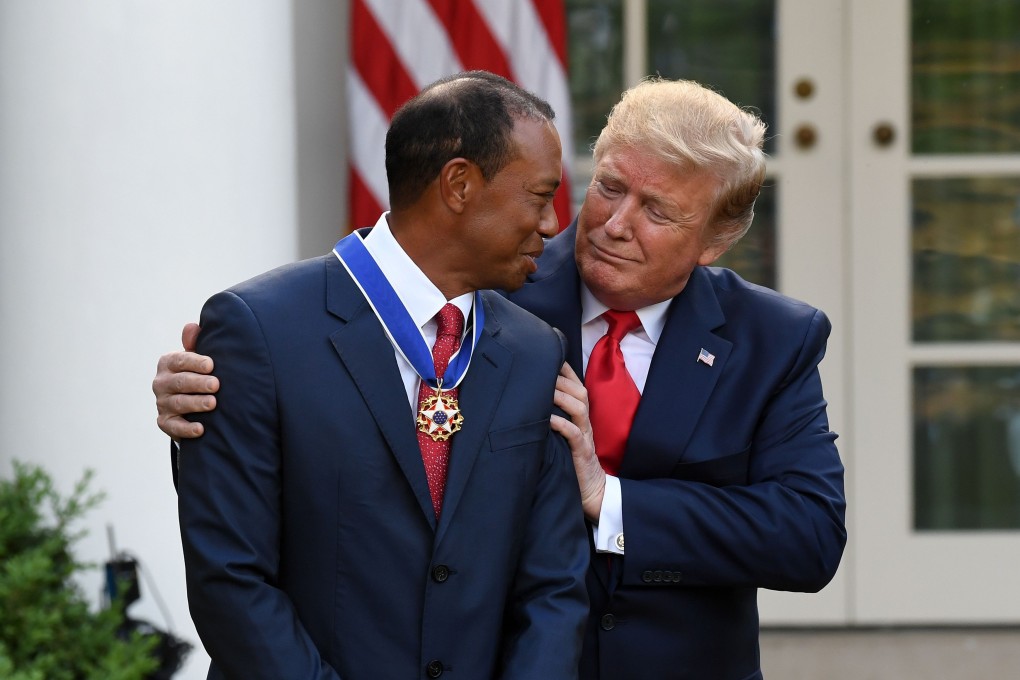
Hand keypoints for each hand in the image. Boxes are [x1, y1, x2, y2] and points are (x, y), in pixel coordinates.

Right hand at [152, 323, 218, 439]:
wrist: (189, 402)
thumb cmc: (197, 372)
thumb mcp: (196, 357)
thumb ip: (194, 342)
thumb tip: (192, 327)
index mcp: (168, 363)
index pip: (179, 360)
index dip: (195, 362)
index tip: (211, 365)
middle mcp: (161, 383)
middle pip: (179, 382)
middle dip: (198, 383)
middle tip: (216, 384)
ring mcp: (162, 403)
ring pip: (178, 403)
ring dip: (195, 403)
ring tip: (213, 403)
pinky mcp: (165, 422)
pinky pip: (174, 427)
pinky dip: (186, 429)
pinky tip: (201, 428)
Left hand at [550, 362, 604, 521]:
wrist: (593, 493)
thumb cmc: (572, 464)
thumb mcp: (562, 438)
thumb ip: (553, 421)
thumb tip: (527, 405)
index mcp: (580, 418)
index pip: (576, 387)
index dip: (565, 371)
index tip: (548, 356)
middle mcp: (584, 423)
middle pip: (579, 392)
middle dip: (562, 378)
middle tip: (542, 368)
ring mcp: (585, 437)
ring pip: (579, 408)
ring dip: (561, 396)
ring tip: (545, 387)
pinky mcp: (582, 454)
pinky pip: (574, 435)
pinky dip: (562, 424)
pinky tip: (548, 419)